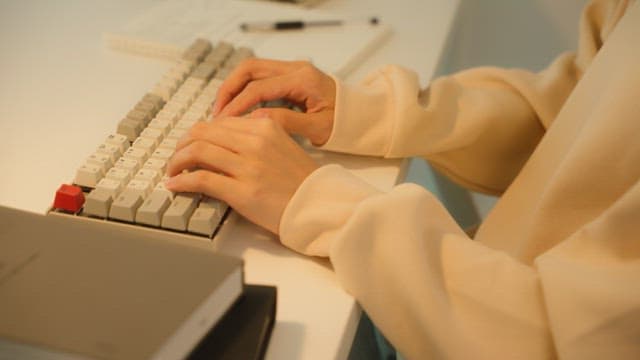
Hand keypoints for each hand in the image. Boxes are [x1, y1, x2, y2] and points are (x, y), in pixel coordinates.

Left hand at [164, 118, 318, 233]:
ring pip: (197, 152)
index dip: (198, 133)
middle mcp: (254, 142)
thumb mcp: (283, 145)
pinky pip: (200, 179)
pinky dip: (181, 181)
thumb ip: (257, 137)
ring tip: (171, 171)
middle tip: (176, 157)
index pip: (218, 123)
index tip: (190, 144)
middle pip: (202, 133)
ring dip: (176, 162)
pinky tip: (175, 185)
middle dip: (182, 145)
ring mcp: (247, 167)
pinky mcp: (242, 192)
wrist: (319, 205)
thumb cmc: (302, 181)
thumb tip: (225, 139)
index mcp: (264, 127)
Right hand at [212, 58, 335, 145]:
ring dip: (234, 88)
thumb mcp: (318, 128)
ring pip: (252, 70)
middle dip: (229, 89)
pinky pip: (260, 77)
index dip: (237, 105)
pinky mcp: (290, 76)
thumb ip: (287, 122)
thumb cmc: (345, 122)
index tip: (222, 122)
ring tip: (222, 111)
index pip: (259, 88)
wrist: (361, 115)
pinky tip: (237, 109)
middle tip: (216, 113)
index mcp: (303, 79)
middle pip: (249, 69)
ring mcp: (292, 70)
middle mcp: (295, 68)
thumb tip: (254, 121)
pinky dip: (245, 90)